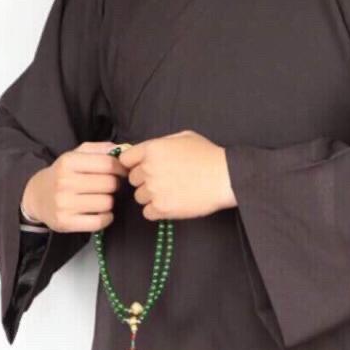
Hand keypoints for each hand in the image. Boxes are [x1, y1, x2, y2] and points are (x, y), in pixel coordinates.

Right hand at [21, 141, 127, 231]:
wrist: (36, 196)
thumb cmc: (64, 174)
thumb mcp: (77, 154)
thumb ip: (101, 148)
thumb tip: (124, 150)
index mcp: (68, 161)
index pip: (108, 164)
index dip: (121, 168)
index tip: (121, 172)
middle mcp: (64, 182)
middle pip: (110, 184)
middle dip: (114, 185)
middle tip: (107, 186)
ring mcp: (63, 204)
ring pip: (107, 203)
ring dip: (109, 201)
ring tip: (101, 198)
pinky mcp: (65, 222)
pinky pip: (100, 222)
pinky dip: (106, 218)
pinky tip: (100, 213)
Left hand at [118, 129, 236, 219]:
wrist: (225, 177)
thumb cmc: (208, 156)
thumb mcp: (184, 137)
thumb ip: (161, 143)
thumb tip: (148, 151)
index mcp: (152, 149)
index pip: (125, 159)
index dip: (134, 164)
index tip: (142, 168)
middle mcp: (148, 169)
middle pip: (133, 179)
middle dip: (145, 180)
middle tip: (164, 181)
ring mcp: (153, 190)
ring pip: (139, 197)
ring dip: (151, 197)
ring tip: (171, 192)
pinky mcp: (161, 208)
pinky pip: (147, 212)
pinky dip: (157, 211)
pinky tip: (171, 203)